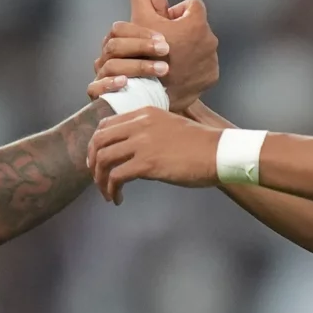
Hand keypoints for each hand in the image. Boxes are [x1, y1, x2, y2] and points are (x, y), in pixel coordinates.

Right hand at [87, 0, 218, 112]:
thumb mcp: (140, 22)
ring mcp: (213, 59)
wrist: (153, 93)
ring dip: (187, 48)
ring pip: (201, 45)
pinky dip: (193, 65)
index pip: (191, 5)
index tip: (163, 25)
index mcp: (196, 22)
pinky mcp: (212, 76)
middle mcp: (210, 39)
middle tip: (163, 44)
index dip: (174, 13)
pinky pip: (204, 64)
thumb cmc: (143, 54)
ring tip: (169, 59)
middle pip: (196, 26)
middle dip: (181, 31)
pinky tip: (177, 72)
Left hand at [87, 107, 224, 203]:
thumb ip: (149, 132)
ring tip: (107, 192)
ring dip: (100, 180)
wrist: (220, 153)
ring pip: (104, 160)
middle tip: (97, 178)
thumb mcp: (170, 126)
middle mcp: (140, 124)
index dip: (96, 144)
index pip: (106, 124)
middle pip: (99, 141)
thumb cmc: (201, 145)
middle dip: (92, 162)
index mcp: (144, 113)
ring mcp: (142, 143)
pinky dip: (112, 190)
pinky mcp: (147, 163)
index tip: (98, 159)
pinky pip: (116, 177)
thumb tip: (132, 151)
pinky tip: (118, 198)